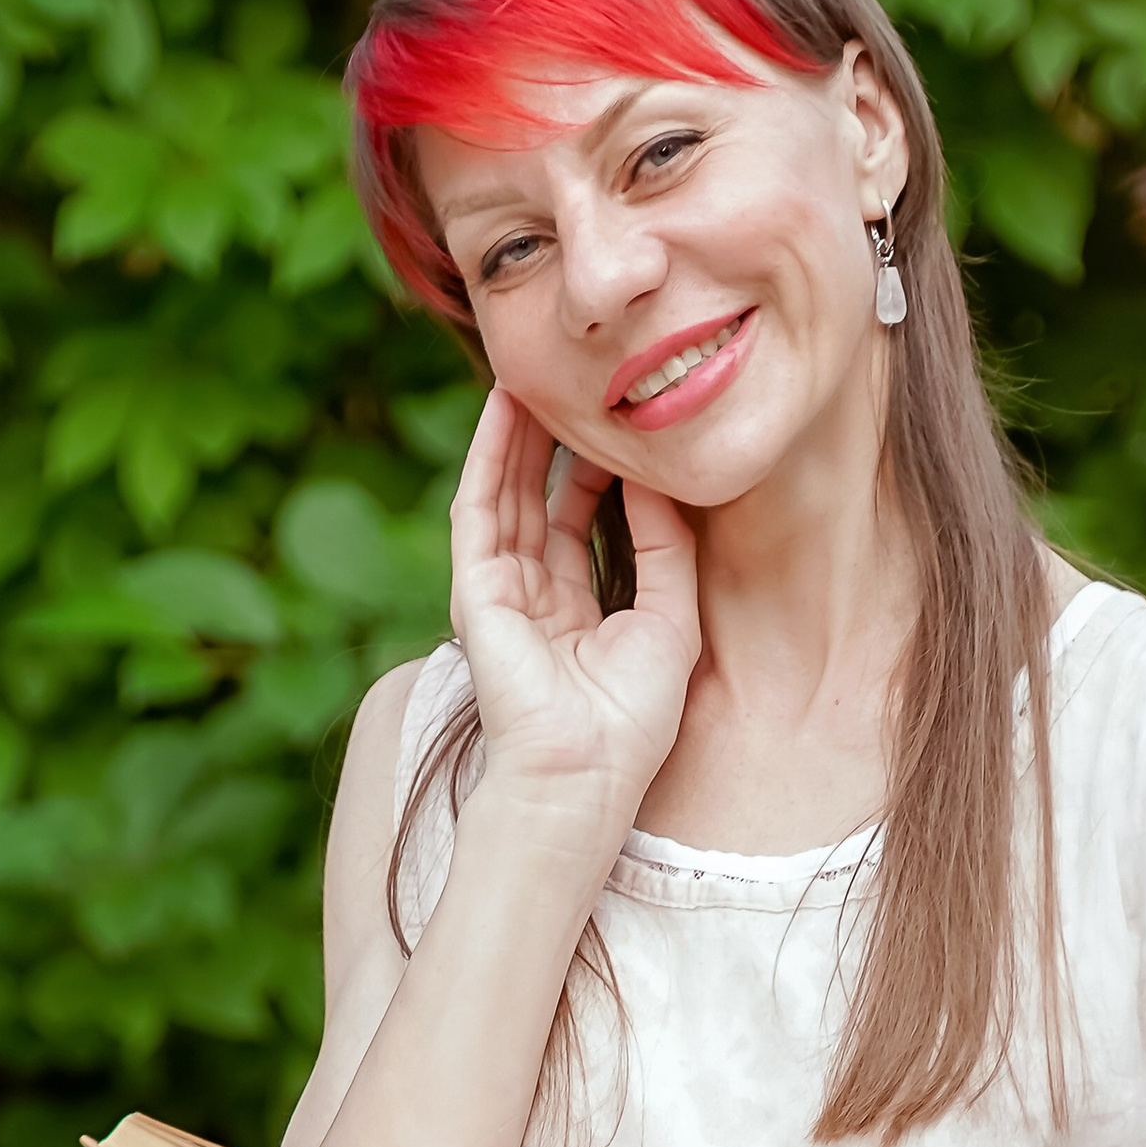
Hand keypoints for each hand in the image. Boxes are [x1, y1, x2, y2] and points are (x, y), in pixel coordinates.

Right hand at [449, 387, 699, 865]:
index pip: (574, 524)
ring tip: (533, 374)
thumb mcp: (671, 619)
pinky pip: (478, 508)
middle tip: (567, 382)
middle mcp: (531, 599)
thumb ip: (666, 548)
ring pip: (504, 494)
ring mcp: (498, 594)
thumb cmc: (631, 720)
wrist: (584, 771)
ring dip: (515, 435)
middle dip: (547, 441)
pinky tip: (504, 409)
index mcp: (575, 614)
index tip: (614, 422)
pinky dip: (488, 456)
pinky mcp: (475, 591)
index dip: (591, 472)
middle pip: (534, 500)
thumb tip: (656, 480)